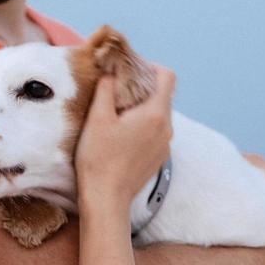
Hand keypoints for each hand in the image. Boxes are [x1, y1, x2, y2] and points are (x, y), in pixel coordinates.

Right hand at [76, 67, 175, 206]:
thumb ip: (106, 88)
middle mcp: (166, 128)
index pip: (167, 76)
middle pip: (163, 95)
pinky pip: (156, 131)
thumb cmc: (99, 158)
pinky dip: (143, 125)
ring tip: (117, 112)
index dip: (150, 66)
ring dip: (142, 107)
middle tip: (117, 88)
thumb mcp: (97, 118)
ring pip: (159, 114)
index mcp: (155, 114)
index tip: (129, 69)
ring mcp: (165, 145)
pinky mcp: (159, 158)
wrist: (106, 198)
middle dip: (142, 86)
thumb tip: (111, 70)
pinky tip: (122, 133)